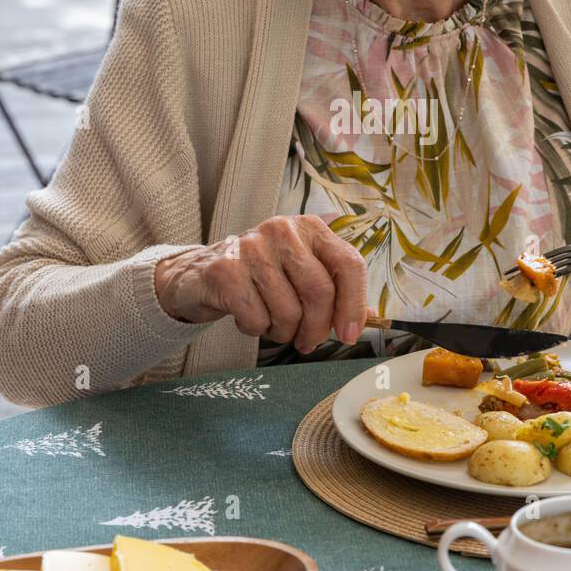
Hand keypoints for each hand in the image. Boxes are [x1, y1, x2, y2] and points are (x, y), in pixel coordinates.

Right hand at [154, 215, 367, 350]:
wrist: (199, 274)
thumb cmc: (259, 276)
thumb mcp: (300, 273)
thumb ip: (335, 290)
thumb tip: (371, 318)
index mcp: (309, 228)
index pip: (348, 264)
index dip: (354, 304)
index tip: (349, 334)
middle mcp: (282, 230)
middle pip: (319, 292)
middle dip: (317, 328)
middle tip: (307, 342)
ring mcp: (251, 247)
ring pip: (288, 311)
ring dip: (283, 332)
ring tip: (272, 325)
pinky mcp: (224, 270)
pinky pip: (256, 319)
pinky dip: (255, 330)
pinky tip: (247, 317)